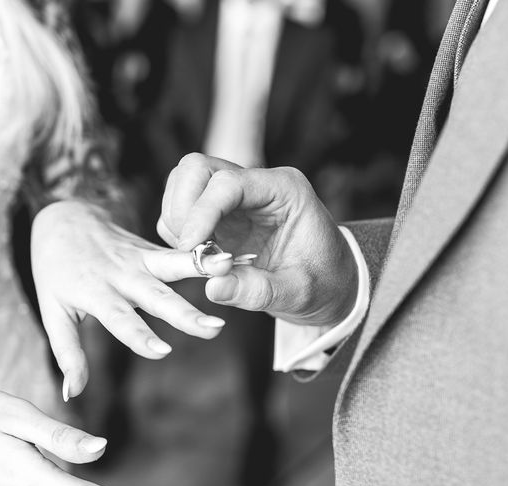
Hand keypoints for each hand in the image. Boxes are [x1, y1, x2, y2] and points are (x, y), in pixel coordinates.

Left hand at [32, 201, 233, 398]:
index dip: (140, 335)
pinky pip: (183, 253)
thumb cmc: (55, 272)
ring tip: (230, 270)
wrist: (62, 218)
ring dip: (203, 269)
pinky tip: (237, 258)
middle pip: (156, 296)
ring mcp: (139, 258)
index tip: (164, 351)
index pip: (120, 318)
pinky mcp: (152, 249)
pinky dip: (210, 255)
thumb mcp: (52, 313)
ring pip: (174, 266)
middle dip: (185, 313)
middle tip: (214, 329)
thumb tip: (74, 394)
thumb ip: (68, 353)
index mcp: (94, 292)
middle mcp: (120, 274)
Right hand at [158, 154, 358, 326]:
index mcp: (284, 190)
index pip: (228, 183)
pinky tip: (198, 260)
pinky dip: (178, 235)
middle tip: (187, 251)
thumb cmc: (323, 284)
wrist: (329, 286)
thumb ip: (258, 291)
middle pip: (196, 169)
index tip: (190, 248)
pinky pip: (182, 211)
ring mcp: (235, 197)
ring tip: (197, 260)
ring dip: (177, 223)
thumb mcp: (299, 293)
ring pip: (183, 185)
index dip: (201, 212)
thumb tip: (212, 288)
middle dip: (182, 209)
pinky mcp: (220, 215)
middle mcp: (256, 184)